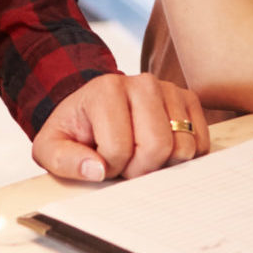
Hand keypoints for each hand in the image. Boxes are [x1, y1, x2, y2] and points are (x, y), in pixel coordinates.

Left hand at [32, 72, 208, 180]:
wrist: (93, 109)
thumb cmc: (75, 131)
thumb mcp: (51, 147)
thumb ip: (64, 161)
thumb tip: (96, 170)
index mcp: (106, 89)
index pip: (119, 149)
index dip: (109, 168)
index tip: (100, 162)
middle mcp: (142, 82)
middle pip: (157, 147)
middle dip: (140, 170)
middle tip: (125, 165)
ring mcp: (169, 89)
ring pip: (183, 147)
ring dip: (163, 165)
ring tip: (141, 156)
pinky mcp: (188, 100)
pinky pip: (200, 142)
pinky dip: (184, 157)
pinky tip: (162, 152)